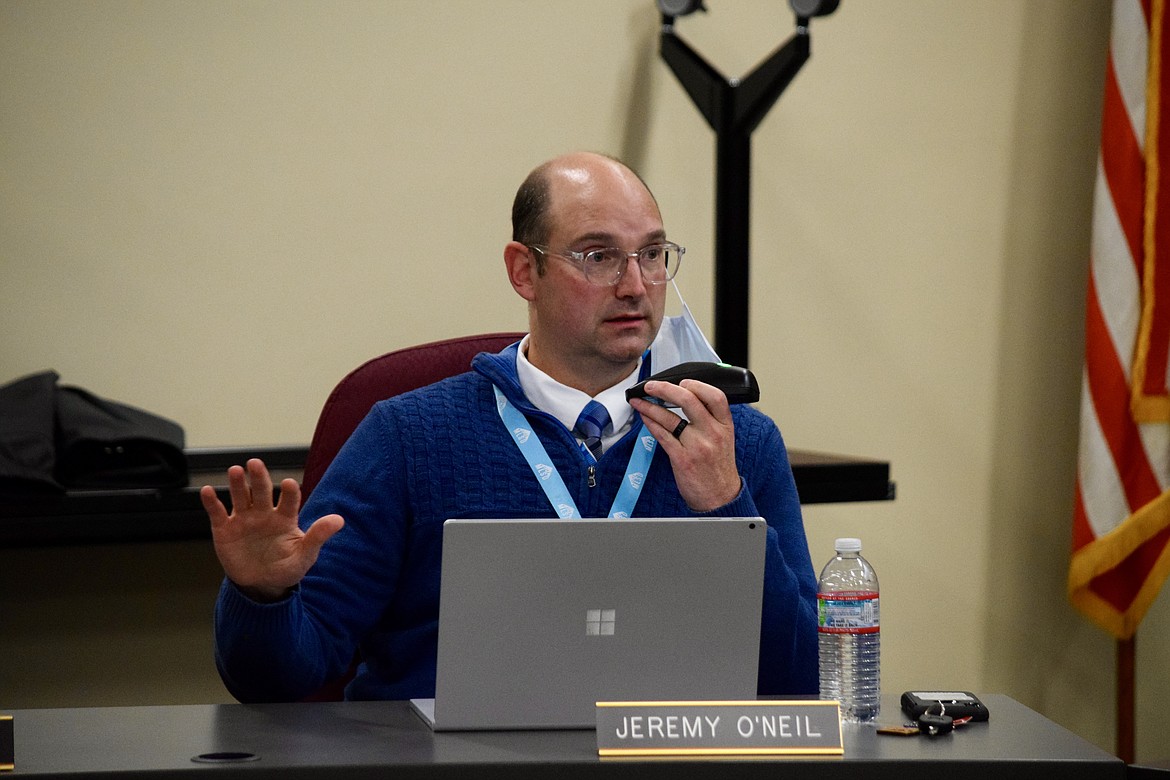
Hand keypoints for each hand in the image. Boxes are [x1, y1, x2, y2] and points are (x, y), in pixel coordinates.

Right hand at [200, 458, 343, 601]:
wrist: (262, 584)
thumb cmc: (287, 567)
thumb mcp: (305, 555)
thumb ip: (318, 536)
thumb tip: (340, 520)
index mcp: (285, 517)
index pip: (289, 500)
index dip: (289, 492)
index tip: (290, 483)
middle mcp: (264, 513)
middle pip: (261, 492)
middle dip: (259, 478)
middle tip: (255, 463)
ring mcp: (244, 519)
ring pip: (240, 497)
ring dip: (236, 484)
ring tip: (234, 470)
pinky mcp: (225, 529)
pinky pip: (218, 513)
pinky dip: (212, 502)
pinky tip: (207, 492)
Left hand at [628, 379, 740, 511]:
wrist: (720, 498)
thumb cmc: (719, 467)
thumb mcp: (725, 438)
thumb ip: (711, 418)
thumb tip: (686, 397)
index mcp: (725, 425)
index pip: (715, 396)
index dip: (697, 384)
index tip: (681, 381)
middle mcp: (713, 433)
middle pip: (688, 400)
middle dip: (665, 388)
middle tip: (651, 385)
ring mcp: (697, 446)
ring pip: (669, 417)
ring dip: (649, 405)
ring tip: (638, 400)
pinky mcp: (682, 459)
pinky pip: (662, 435)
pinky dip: (650, 423)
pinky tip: (644, 417)